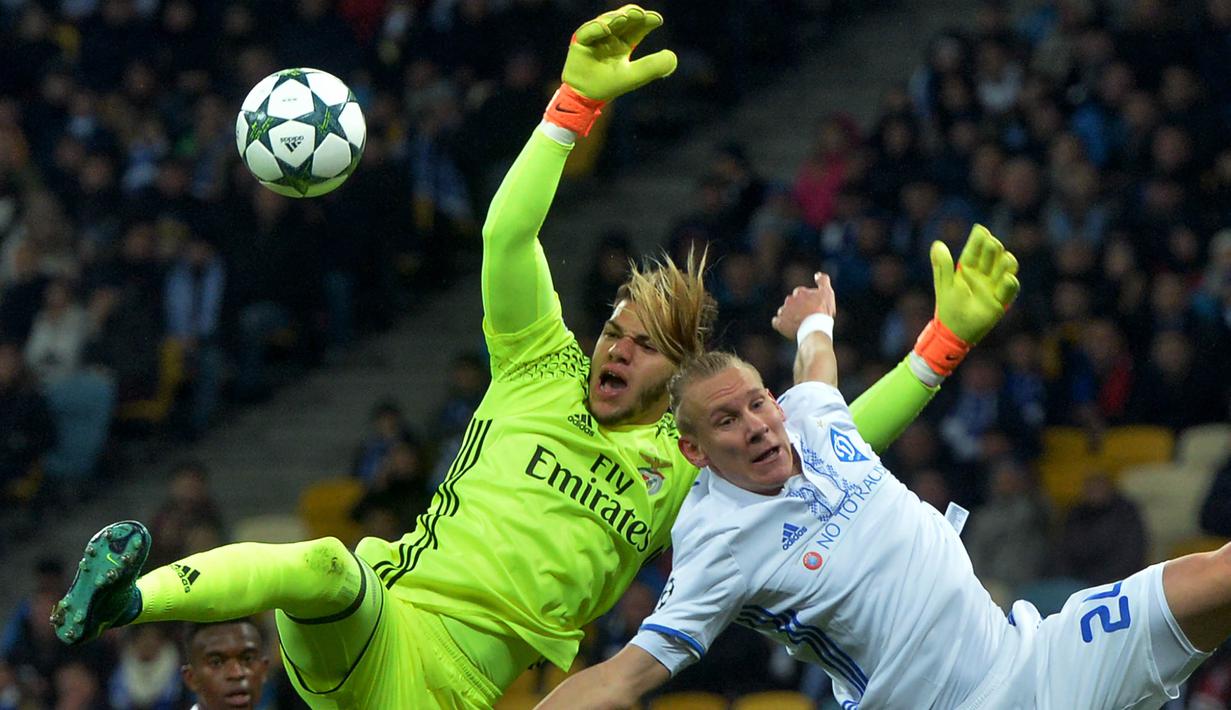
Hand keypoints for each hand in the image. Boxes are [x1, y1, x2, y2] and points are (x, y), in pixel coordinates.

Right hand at [562, 4, 677, 100]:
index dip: (647, 22)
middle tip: (641, 14)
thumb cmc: (609, 86)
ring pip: (606, 22)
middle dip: (632, 15)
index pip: (637, 28)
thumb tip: (673, 56)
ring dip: (615, 18)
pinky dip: (596, 29)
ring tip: (625, 17)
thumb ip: (652, 66)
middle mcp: (610, 37)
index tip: (658, 20)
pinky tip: (606, 29)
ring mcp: (595, 37)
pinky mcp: (580, 41)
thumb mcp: (634, 76)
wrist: (585, 98)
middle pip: (622, 20)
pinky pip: (588, 32)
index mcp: (623, 43)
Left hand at [773, 272, 835, 339]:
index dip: (807, 300)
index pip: (801, 294)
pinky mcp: (779, 323)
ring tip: (798, 323)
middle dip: (797, 307)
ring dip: (789, 315)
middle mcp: (789, 300)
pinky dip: (780, 324)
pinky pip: (776, 322)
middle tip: (806, 316)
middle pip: (792, 302)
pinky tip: (787, 327)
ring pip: (784, 311)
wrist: (815, 328)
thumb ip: (823, 281)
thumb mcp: (827, 293)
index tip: (812, 307)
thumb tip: (817, 274)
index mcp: (800, 292)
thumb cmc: (822, 311)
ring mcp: (783, 311)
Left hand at [931, 224, 1018, 344]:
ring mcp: (993, 285)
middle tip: (991, 244)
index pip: (975, 250)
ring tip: (1004, 258)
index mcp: (967, 268)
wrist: (954, 332)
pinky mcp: (1001, 300)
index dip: (979, 239)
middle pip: (992, 255)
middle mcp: (983, 274)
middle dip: (993, 248)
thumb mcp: (945, 285)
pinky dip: (1010, 283)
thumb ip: (942, 265)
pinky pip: (1010, 289)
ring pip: (1005, 267)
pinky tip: (1007, 277)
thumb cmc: (948, 307)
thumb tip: (937, 244)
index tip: (981, 230)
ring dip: (1005, 262)